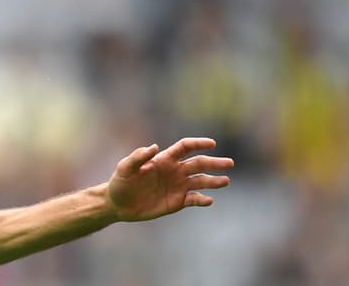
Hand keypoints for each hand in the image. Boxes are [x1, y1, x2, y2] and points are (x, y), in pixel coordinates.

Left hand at [107, 137, 233, 221]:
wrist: (119, 204)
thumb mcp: (125, 168)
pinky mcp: (178, 202)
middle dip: (214, 163)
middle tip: (229, 163)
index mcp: (164, 159)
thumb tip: (155, 146)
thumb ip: (138, 157)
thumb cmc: (121, 182)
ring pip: (201, 182)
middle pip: (199, 164)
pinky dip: (203, 200)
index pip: (185, 148)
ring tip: (225, 181)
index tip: (212, 143)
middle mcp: (175, 171)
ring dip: (214, 181)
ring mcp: (178, 186)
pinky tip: (209, 200)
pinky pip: (194, 200)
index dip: (198, 144)